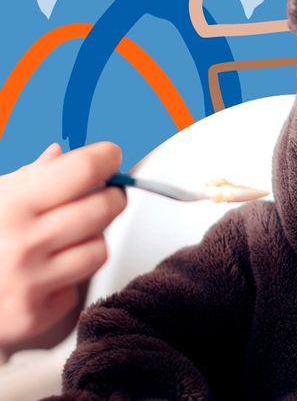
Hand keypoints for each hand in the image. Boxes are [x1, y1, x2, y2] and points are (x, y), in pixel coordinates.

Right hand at [0, 142, 126, 357]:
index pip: (82, 171)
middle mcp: (23, 244)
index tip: (110, 156)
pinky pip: (76, 289)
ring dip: (88, 242)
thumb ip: (28, 179)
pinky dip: (65, 280)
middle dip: (111, 197)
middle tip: (106, 194)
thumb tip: (61, 153)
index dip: (105, 158)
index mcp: (12, 206)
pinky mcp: (34, 315)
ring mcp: (29, 282)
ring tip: (64, 240)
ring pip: (98, 250)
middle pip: (104, 208)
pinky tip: (41, 274)